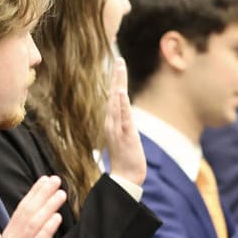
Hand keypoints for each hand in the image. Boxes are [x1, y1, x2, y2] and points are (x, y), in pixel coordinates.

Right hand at [0, 176, 65, 237]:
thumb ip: (26, 236)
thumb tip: (39, 221)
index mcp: (10, 235)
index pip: (22, 209)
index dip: (34, 193)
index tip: (44, 180)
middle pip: (28, 211)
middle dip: (42, 193)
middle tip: (55, 179)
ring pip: (34, 222)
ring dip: (48, 206)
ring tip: (60, 193)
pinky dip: (47, 227)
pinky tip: (57, 217)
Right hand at [104, 64, 146, 185]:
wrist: (125, 178)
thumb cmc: (125, 159)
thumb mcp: (124, 137)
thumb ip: (123, 123)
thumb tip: (125, 113)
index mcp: (112, 122)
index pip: (114, 97)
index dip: (115, 80)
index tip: (117, 64)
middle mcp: (112, 123)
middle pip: (114, 95)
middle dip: (116, 77)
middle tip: (118, 59)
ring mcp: (117, 129)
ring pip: (117, 103)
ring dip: (118, 85)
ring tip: (119, 68)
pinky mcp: (125, 136)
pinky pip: (122, 118)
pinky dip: (121, 105)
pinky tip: (120, 93)